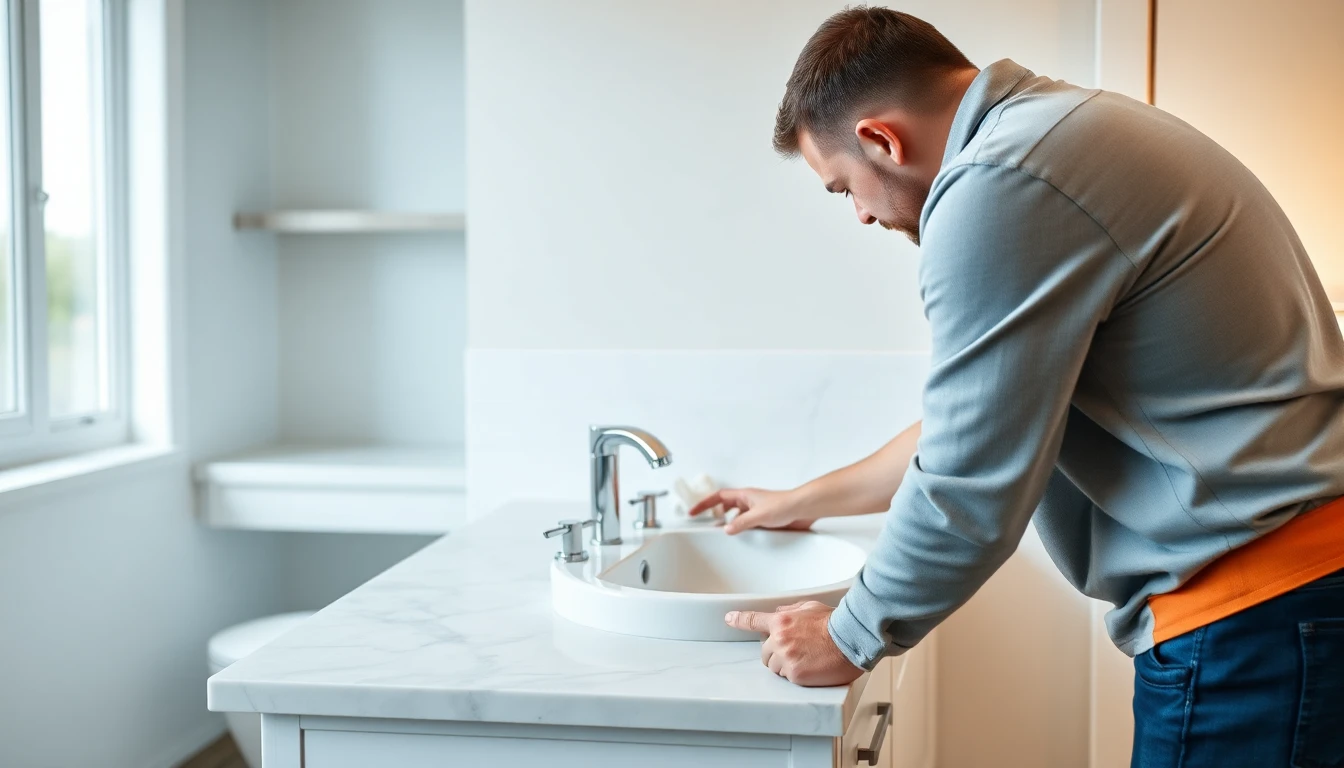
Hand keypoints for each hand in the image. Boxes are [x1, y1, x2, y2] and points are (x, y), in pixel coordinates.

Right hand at [688, 487, 814, 534]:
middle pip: (727, 506)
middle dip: (715, 514)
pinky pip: (749, 523)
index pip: (719, 497)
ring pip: (738, 516)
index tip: (694, 512)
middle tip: (706, 524)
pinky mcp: (766, 519)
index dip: (705, 504)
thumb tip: (726, 529)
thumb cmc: (784, 504)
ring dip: (730, 523)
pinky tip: (744, 538)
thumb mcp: (758, 516)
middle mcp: (749, 501)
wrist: (804, 508)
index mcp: (745, 495)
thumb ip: (741, 523)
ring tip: (723, 534)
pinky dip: (743, 529)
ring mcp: (758, 510)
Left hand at [724, 601, 863, 686]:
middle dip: (776, 654)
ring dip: (786, 666)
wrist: (851, 639)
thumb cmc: (835, 623)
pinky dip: (797, 675)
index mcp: (782, 621)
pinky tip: (811, 667)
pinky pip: (787, 678)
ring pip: (774, 667)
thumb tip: (781, 609)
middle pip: (764, 653)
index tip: (729, 619)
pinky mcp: (795, 674)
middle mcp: (780, 639)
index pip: (753, 621)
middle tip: (798, 651)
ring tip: (807, 659)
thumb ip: (792, 609)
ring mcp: (786, 657)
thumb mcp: (811, 607)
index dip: (739, 620)